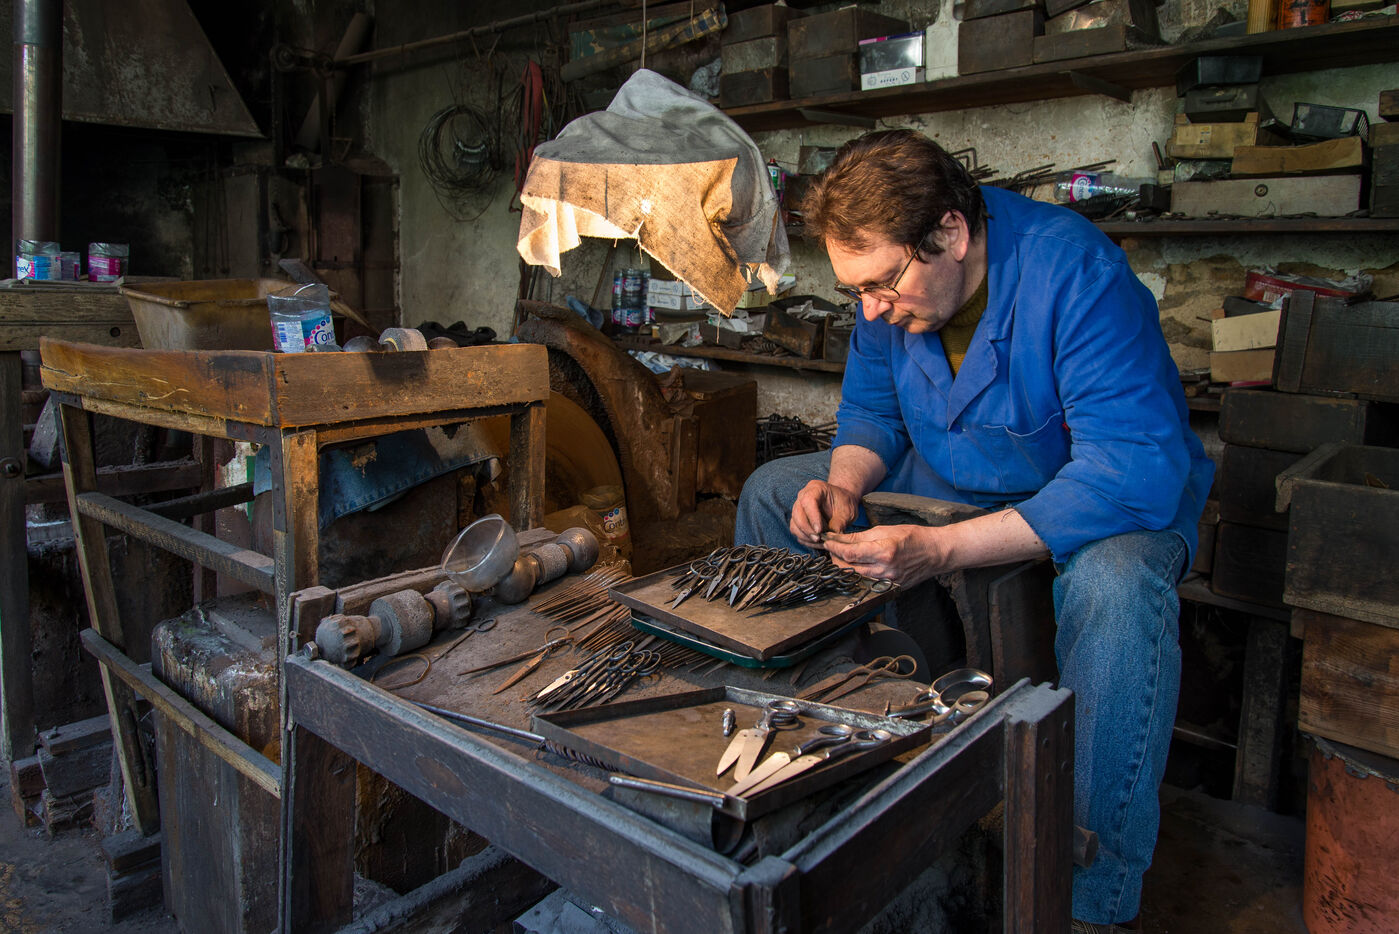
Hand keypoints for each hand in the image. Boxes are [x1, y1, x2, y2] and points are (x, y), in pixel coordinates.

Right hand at [789, 480, 860, 548]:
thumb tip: (831, 538)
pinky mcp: (797, 519)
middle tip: (819, 538)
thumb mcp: (848, 512)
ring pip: (794, 524)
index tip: (819, 530)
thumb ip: (840, 523)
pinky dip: (805, 539)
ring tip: (819, 541)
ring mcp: (798, 508)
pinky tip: (816, 542)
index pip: (808, 501)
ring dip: (805, 536)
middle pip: (797, 514)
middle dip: (807, 529)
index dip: (812, 517)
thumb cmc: (844, 504)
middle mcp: (803, 496)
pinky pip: (796, 531)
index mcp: (816, 488)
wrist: (841, 503)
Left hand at [820, 524, 947, 586]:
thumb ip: (861, 537)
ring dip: (845, 568)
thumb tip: (840, 539)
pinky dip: (858, 574)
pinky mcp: (891, 588)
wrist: (936, 552)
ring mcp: (888, 582)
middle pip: (849, 568)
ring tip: (840, 557)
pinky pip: (868, 582)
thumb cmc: (914, 537)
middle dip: (836, 558)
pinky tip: (855, 566)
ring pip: (856, 577)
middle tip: (830, 549)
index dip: (834, 548)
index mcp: (883, 552)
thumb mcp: (886, 530)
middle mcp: (885, 570)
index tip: (826, 542)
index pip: (849, 553)